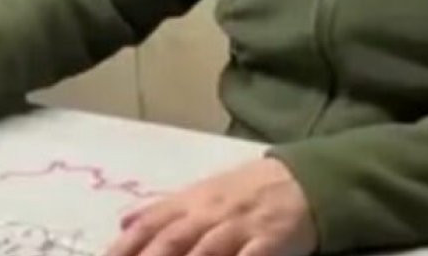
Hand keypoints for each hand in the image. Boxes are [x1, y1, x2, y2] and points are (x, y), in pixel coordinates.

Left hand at [106, 158, 316, 255]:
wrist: (303, 180)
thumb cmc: (247, 190)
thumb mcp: (202, 193)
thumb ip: (164, 209)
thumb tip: (124, 223)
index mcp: (192, 201)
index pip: (151, 224)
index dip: (127, 245)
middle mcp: (210, 213)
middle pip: (172, 239)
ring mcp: (240, 227)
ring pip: (205, 251)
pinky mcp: (269, 241)